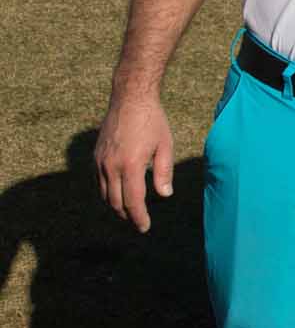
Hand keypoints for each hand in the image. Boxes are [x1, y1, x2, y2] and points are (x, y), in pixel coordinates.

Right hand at [94, 96, 173, 232]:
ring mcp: (100, 161)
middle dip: (127, 215)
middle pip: (115, 202)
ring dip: (116, 205)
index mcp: (131, 165)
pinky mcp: (95, 156)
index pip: (133, 201)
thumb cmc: (152, 121)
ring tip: (129, 211)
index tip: (145, 228)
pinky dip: (108, 192)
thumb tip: (165, 195)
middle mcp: (111, 166)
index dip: (139, 218)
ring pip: (104, 194)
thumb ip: (164, 172)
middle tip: (138, 223)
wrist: (130, 99)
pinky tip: (118, 192)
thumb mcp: (165, 145)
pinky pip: (99, 181)